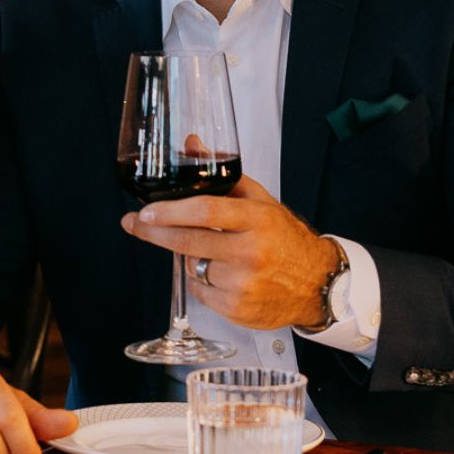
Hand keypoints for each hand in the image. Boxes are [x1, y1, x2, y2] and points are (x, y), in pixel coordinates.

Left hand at [119, 175, 338, 330]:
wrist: (318, 283)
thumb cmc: (283, 237)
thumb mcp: (260, 201)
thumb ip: (223, 174)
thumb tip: (191, 144)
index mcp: (257, 219)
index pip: (207, 211)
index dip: (171, 211)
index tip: (146, 210)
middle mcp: (251, 251)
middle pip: (189, 240)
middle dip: (154, 232)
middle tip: (135, 223)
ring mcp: (244, 283)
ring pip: (193, 266)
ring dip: (192, 259)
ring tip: (216, 255)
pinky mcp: (238, 309)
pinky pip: (201, 292)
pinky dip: (203, 283)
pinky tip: (223, 276)